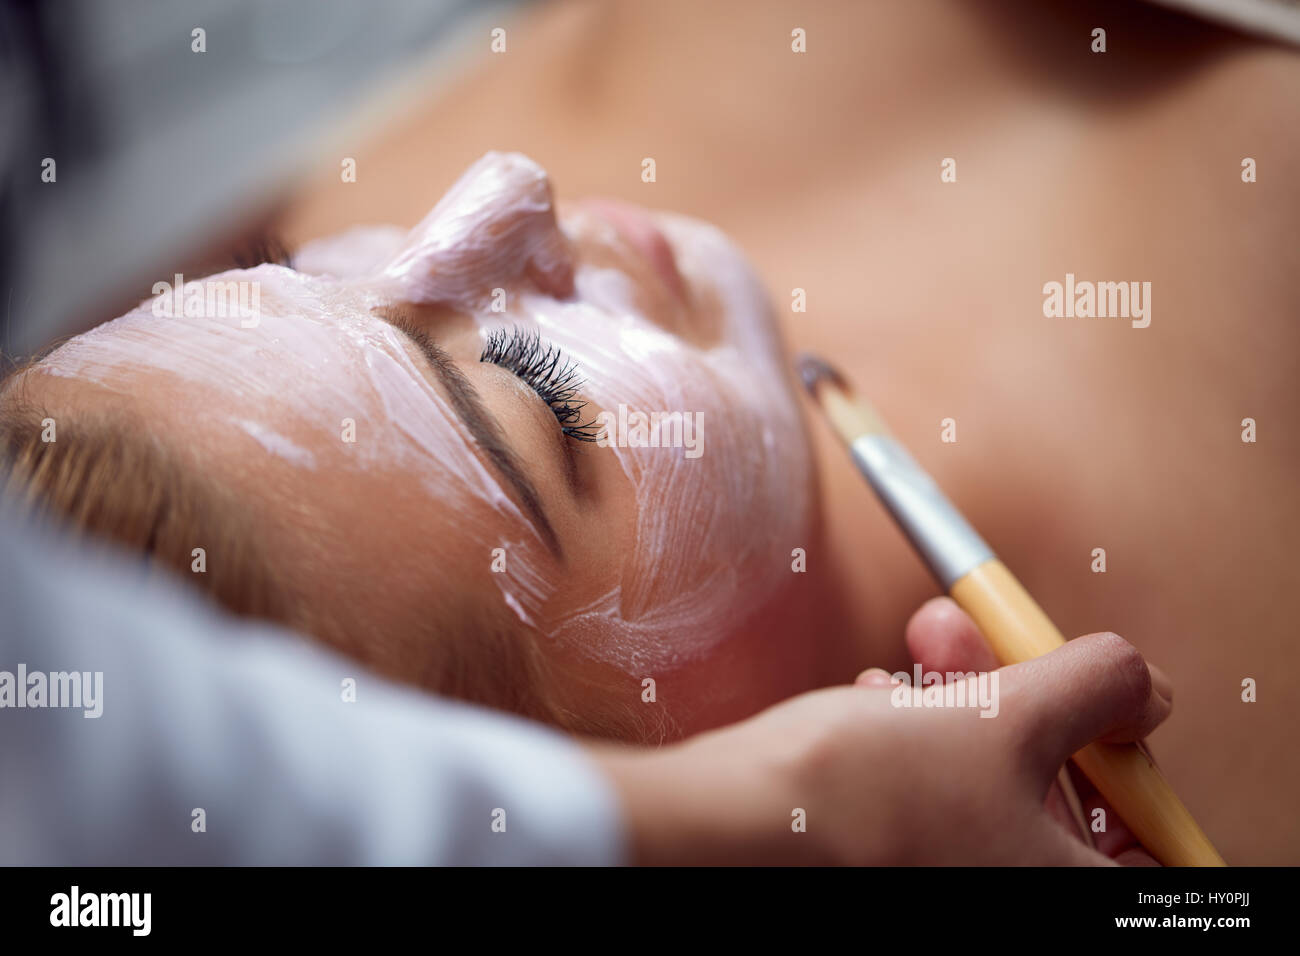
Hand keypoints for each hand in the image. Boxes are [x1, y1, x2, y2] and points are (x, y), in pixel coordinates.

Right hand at [593, 606, 1170, 864]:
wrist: (743, 819)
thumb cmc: (872, 794)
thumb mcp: (1007, 717)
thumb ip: (1096, 687)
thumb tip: (1141, 684)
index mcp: (1052, 891)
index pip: (1151, 861)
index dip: (1138, 785)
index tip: (1115, 729)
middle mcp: (1004, 895)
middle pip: (1061, 801)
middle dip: (1030, 703)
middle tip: (1002, 645)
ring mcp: (945, 876)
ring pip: (988, 784)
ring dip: (964, 700)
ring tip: (925, 646)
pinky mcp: (893, 857)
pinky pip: (934, 794)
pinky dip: (918, 736)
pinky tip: (882, 692)